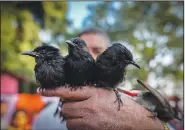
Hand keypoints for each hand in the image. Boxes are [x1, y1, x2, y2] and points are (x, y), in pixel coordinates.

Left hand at [40, 86, 164, 129]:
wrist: (135, 119)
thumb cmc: (121, 103)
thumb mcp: (105, 92)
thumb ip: (89, 91)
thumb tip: (72, 94)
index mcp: (94, 93)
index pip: (68, 90)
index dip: (54, 90)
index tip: (42, 89)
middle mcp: (90, 106)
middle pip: (66, 107)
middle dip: (68, 106)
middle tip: (77, 105)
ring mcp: (90, 120)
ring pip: (69, 119)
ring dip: (72, 116)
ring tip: (83, 113)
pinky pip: (74, 128)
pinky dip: (76, 124)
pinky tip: (86, 121)